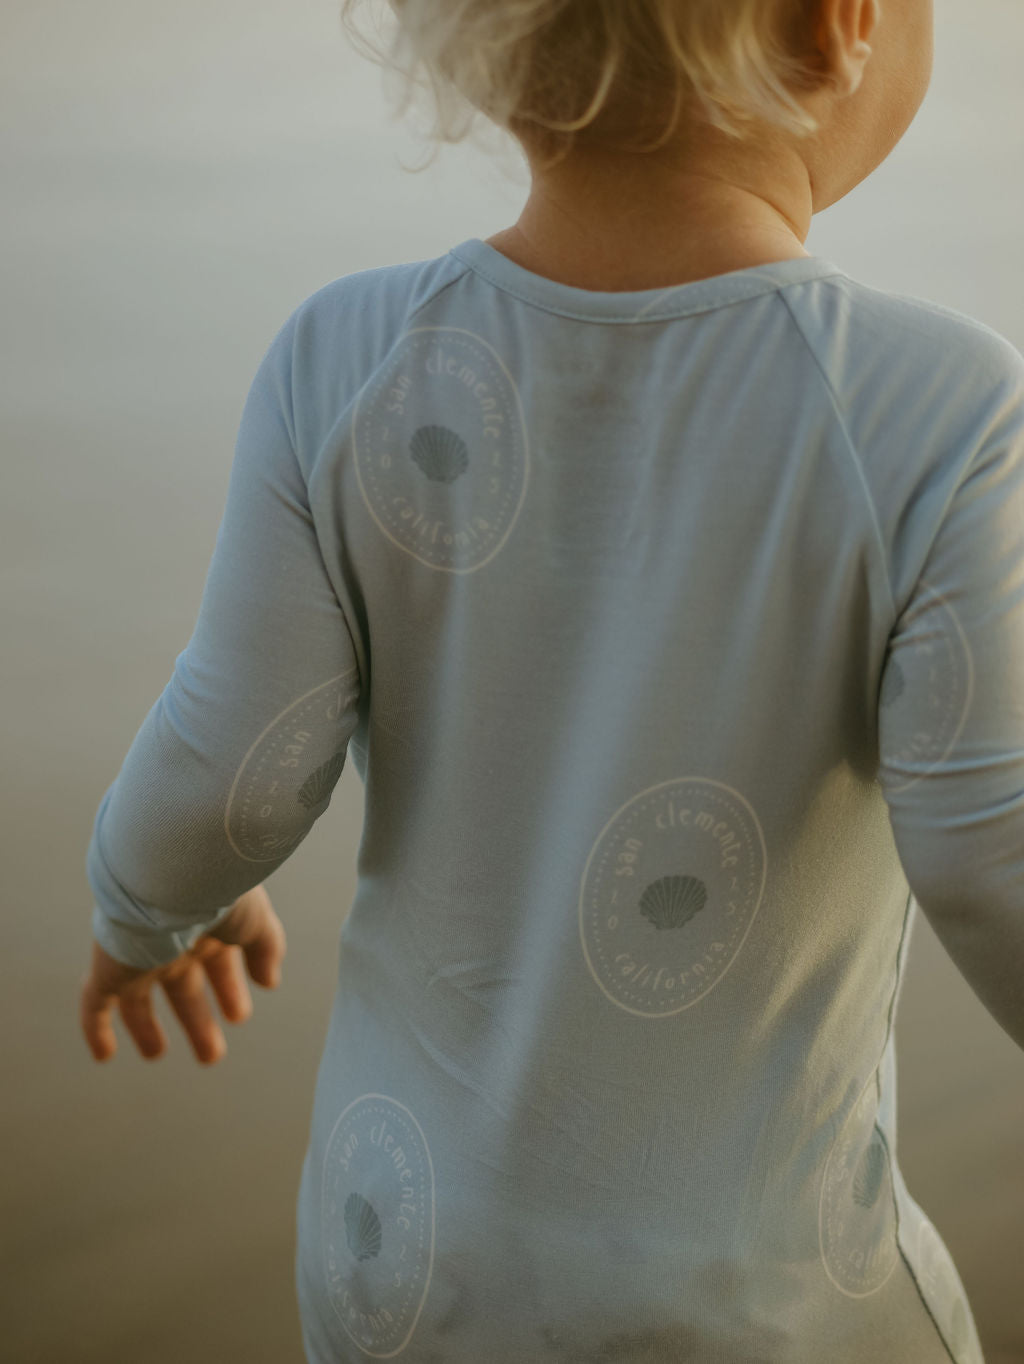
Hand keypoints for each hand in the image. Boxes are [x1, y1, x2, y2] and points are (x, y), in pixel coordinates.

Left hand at [79, 884, 286, 1064]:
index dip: (228, 990)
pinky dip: (97, 1030)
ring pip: (138, 1000)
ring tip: (157, 1054)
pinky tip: (104, 1055)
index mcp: (205, 925)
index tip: (239, 1015)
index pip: (217, 963)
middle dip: (197, 1019)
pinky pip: (95, 1005)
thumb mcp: (255, 919)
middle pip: (182, 987)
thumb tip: (269, 982)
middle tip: (212, 1054)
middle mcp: (171, 941)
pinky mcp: (109, 970)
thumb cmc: (220, 890)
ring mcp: (138, 956)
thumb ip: (265, 947)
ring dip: (149, 1030)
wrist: (173, 875)